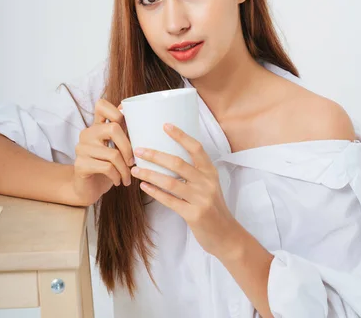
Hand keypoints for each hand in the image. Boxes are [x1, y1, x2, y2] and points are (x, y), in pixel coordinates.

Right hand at [71, 99, 133, 205]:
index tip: (126, 128)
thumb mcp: (116, 148)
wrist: (87, 189)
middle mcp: (86, 134)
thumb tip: (130, 110)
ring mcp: (81, 148)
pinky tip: (118, 181)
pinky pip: (107, 167)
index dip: (116, 111)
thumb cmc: (106, 167)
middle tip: (132, 162)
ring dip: (125, 169)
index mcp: (96, 126)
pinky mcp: (80, 165)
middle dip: (128, 147)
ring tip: (127, 177)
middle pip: (113, 128)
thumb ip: (122, 132)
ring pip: (113, 153)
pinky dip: (117, 176)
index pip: (101, 104)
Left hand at [130, 123, 237, 256]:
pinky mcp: (194, 215)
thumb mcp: (208, 185)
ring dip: (150, 174)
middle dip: (155, 155)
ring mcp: (201, 199)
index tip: (165, 125)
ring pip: (170, 182)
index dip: (181, 135)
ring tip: (135, 169)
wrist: (225, 235)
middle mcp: (207, 182)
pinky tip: (143, 186)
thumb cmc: (212, 207)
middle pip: (178, 163)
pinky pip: (169, 201)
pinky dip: (154, 192)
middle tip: (138, 149)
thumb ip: (194, 173)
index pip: (196, 148)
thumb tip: (167, 157)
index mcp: (210, 172)